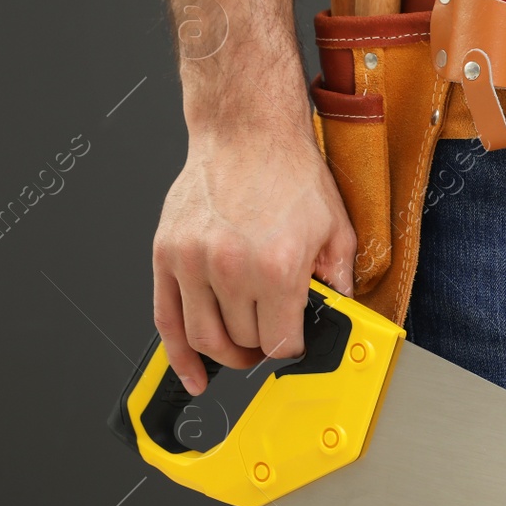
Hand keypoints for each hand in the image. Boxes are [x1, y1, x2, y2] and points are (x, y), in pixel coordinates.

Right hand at [152, 123, 355, 394]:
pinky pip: (165, 319)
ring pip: (204, 337)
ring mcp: (193, 263)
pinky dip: (177, 356)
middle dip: (261, 346)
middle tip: (270, 338)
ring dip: (225, 355)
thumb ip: (339, 279)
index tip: (294, 343)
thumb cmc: (288, 172)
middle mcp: (231, 268)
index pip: (280, 341)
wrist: (247, 132)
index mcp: (277, 267)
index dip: (291, 349)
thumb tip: (340, 314)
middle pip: (243, 341)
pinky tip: (192, 373)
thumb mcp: (335, 228)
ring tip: (240, 352)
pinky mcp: (166, 255)